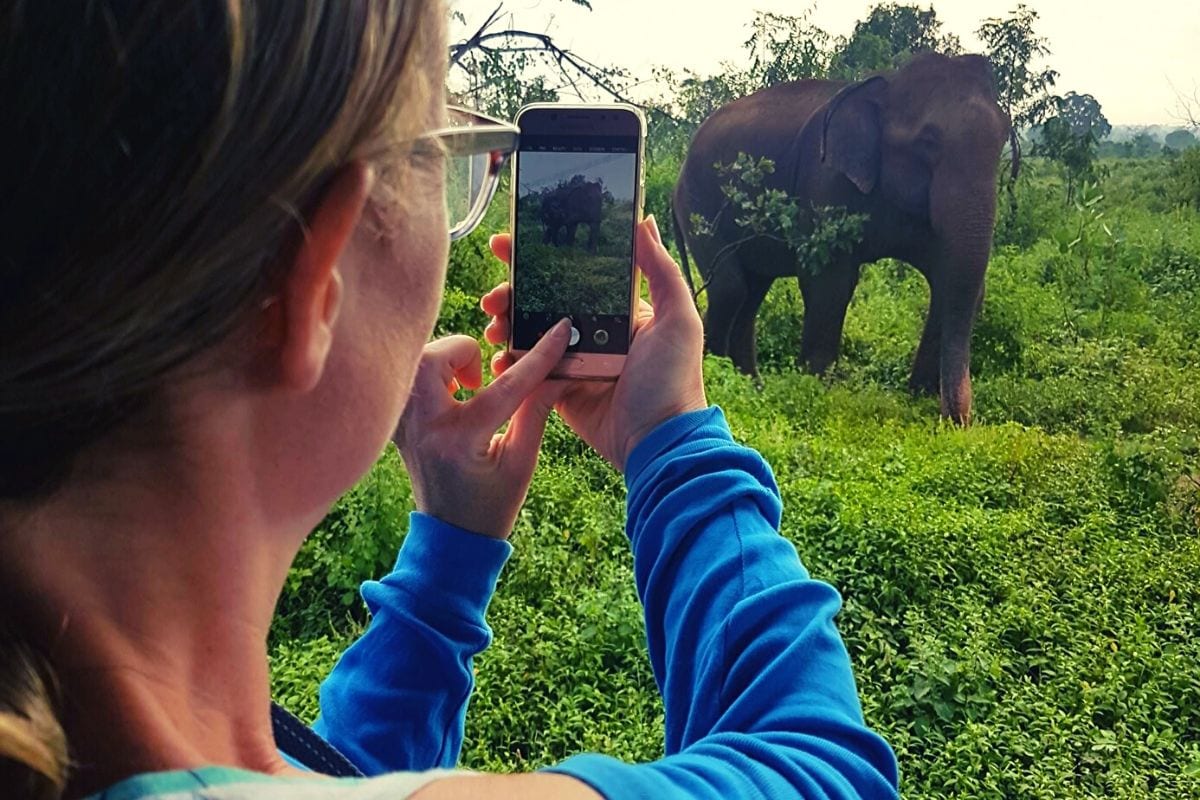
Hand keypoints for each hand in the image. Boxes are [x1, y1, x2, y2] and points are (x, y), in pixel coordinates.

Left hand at [393, 323, 570, 538]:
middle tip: (481, 380)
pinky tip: (447, 400)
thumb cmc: (492, 504)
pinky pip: (408, 379)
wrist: (451, 537)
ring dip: (446, 364)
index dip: (538, 356)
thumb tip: (558, 370)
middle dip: (464, 354)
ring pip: (418, 362)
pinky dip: (431, 377)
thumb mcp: (522, 462)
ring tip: (465, 391)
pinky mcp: (397, 424)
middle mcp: (424, 428)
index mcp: (460, 440)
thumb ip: (537, 411)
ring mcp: (403, 425)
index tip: (559, 329)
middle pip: (436, 357)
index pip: (505, 386)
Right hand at [482, 216, 706, 471]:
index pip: (572, 274)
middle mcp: (592, 331)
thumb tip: (645, 221)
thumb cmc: (673, 379)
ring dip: (505, 326)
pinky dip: (509, 365)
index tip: (506, 245)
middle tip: (494, 296)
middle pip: (541, 301)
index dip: (538, 257)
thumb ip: (661, 271)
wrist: (658, 440)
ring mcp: (573, 362)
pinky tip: (498, 360)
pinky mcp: (559, 391)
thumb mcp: (677, 319)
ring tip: (494, 326)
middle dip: (511, 293)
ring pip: (528, 334)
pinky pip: (528, 372)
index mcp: (617, 310)